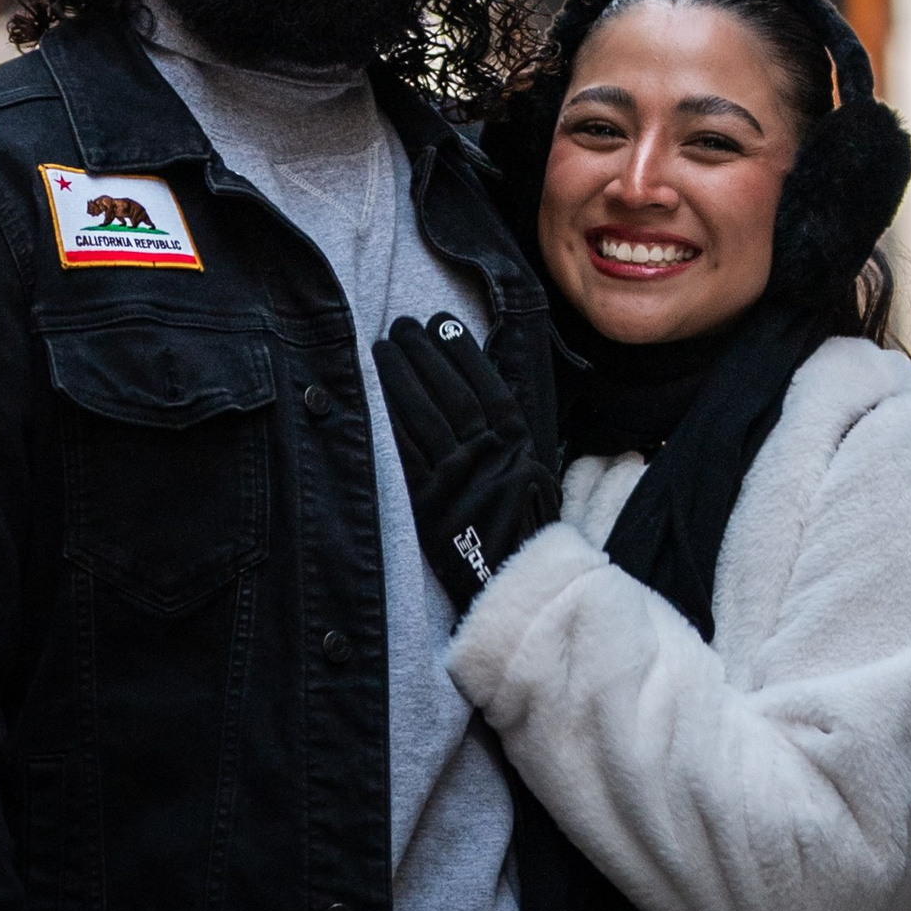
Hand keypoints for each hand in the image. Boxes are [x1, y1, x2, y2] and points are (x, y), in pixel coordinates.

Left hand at [375, 317, 558, 609]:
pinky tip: (374, 392)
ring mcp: (455, 479)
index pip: (487, 386)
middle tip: (403, 325)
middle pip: (450, 392)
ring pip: (424, 414)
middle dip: (424, 353)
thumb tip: (491, 401)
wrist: (513, 586)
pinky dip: (388, 417)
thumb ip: (515, 442)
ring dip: (402, 375)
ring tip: (385, 346)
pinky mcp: (426, 503)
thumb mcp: (535, 481)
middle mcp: (487, 457)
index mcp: (518, 447)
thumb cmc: (525, 532)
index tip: (442, 323)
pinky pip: (404, 451)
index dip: (463, 352)